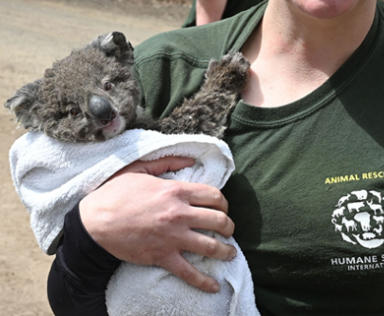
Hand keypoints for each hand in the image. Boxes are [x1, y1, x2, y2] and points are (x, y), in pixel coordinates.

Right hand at [79, 156, 236, 292]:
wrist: (92, 222)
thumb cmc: (114, 194)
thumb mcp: (139, 169)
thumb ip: (167, 163)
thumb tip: (190, 158)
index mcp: (176, 191)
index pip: (215, 196)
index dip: (224, 203)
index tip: (222, 208)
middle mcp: (179, 214)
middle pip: (219, 221)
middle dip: (229, 226)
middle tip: (228, 230)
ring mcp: (172, 237)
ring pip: (211, 246)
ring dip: (225, 251)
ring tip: (230, 253)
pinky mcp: (162, 256)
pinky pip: (188, 272)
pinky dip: (204, 281)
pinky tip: (214, 286)